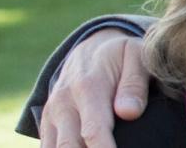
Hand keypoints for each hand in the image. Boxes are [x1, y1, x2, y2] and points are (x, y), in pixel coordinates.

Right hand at [40, 29, 148, 147]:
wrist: (91, 47)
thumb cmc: (122, 55)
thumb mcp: (137, 56)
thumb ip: (135, 84)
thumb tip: (128, 112)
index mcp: (88, 88)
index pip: (93, 131)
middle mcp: (64, 104)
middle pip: (69, 146)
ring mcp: (52, 114)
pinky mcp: (48, 123)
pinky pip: (48, 147)